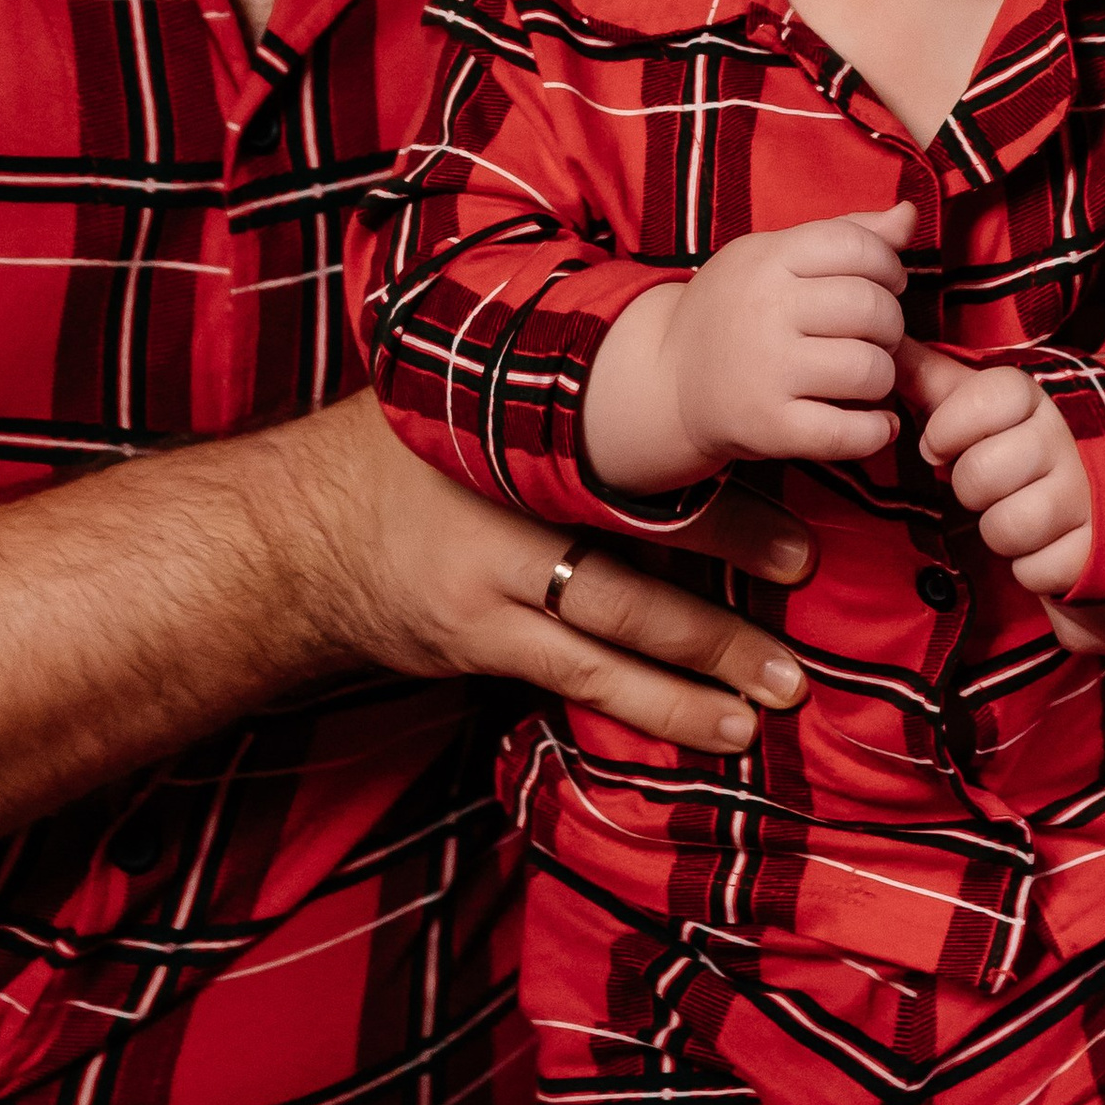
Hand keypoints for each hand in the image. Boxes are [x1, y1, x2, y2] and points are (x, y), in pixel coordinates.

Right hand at [309, 390, 813, 748]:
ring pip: (611, 644)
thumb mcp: (470, 406)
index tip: (791, 523)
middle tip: (807, 585)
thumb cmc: (402, 456)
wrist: (298, 538)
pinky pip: (576, 681)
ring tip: (774, 694)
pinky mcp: (479, 648)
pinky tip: (710, 728)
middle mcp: (509, 526)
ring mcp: (491, 598)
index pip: (635, 480)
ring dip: (700, 674)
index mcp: (518, 454)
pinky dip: (648, 706)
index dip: (717, 506)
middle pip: (632, 568)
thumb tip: (672, 375)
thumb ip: (560, 404)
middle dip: (724, 585)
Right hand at [583, 204, 914, 493]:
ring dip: (883, 377)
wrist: (666, 379)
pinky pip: (849, 432)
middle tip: (875, 336)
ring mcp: (766, 371)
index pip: (857, 246)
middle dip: (891, 325)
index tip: (883, 284)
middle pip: (872, 309)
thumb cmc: (735, 310)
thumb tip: (909, 216)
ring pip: (870, 369)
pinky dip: (876, 431)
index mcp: (768, 260)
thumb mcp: (774, 257)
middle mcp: (765, 311)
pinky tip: (872, 421)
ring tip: (865, 376)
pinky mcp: (769, 427)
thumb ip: (845, 233)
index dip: (888, 266)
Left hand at [908, 348, 1092, 596]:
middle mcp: (1071, 440)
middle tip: (992, 484)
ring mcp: (1090, 495)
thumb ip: (932, 377)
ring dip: (999, 530)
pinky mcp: (1099, 549)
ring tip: (1019, 512)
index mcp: (1040, 398)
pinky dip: (1030, 566)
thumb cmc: (1026, 446)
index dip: (948, 429)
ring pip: (1004, 527)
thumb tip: (884, 343)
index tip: (943, 444)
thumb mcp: (984, 404)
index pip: (984, 399)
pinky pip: (1034, 570)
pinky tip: (1045, 543)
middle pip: (980, 474)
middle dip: (971, 488)